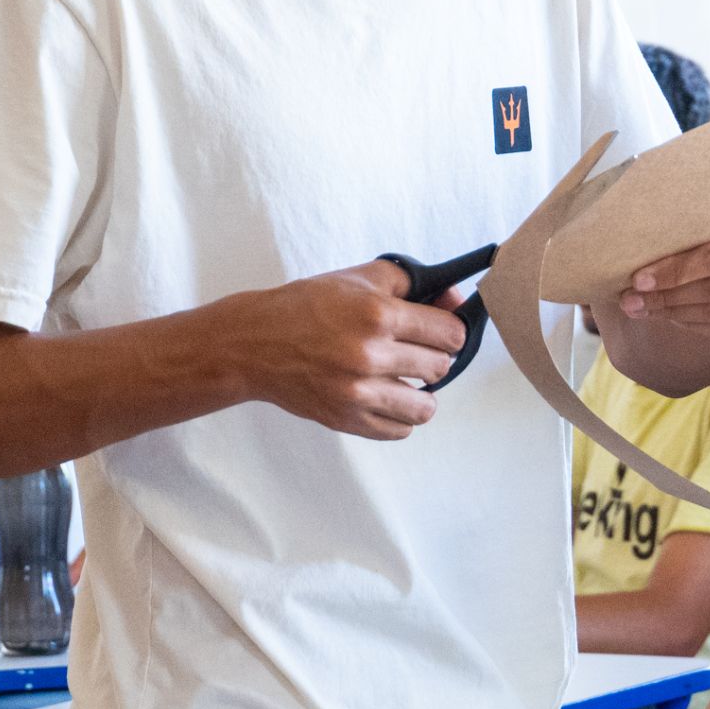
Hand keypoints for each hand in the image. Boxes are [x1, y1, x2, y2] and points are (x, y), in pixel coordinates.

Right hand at [232, 262, 467, 439]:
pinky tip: (388, 397)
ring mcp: (357, 392)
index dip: (451, 330)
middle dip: (435, 358)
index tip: (441, 331)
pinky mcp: (346, 419)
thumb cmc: (308, 306)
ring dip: (423, 394)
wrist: (255, 343)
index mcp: (378, 315)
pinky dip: (400, 417)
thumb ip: (412, 282)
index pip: (449, 333)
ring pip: (425, 408)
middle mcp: (370, 355)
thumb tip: (454, 298)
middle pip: (441, 367)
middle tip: (418, 352)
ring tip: (407, 381)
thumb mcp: (359, 278)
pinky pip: (398, 431)